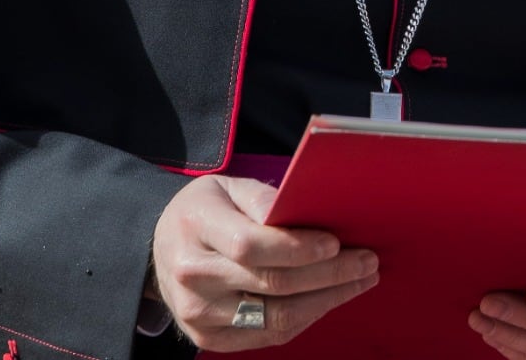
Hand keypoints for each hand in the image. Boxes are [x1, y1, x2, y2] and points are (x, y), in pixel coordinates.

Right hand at [151, 174, 378, 350]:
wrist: (159, 249)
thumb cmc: (203, 211)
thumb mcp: (226, 187)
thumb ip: (261, 198)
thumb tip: (303, 210)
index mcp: (195, 229)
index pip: (250, 246)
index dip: (297, 248)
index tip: (336, 243)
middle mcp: (192, 277)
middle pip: (271, 284)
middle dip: (329, 274)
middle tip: (366, 261)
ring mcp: (199, 315)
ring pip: (275, 317)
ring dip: (327, 300)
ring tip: (360, 280)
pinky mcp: (210, 339)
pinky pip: (268, 334)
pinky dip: (306, 317)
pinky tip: (330, 298)